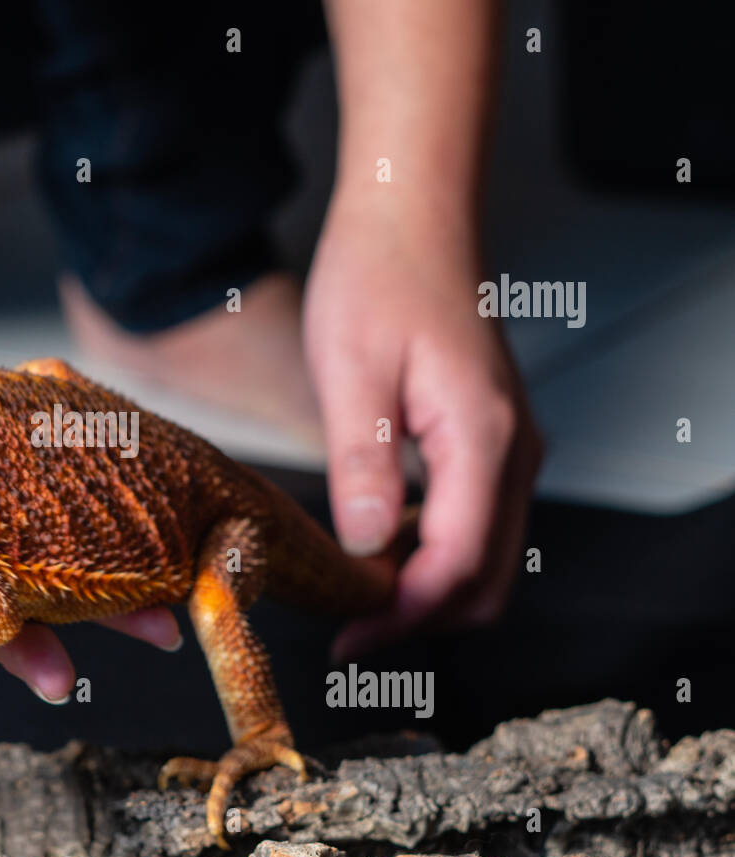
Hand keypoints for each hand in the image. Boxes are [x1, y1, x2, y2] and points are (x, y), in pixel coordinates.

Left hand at [303, 192, 541, 661]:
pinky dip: (432, 552)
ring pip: (485, 555)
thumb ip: (364, 464)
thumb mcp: (351, 371)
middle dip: (418, 618)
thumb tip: (365, 550)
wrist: (413, 213)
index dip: (401, 618)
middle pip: (485, 579)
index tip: (345, 640)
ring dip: (425, 589)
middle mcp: (513, 450)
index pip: (456, 568)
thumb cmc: (377, 276)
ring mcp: (509, 445)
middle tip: (345, 628)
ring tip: (350, 593)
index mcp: (481, 439)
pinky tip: (375, 544)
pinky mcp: (490, 437)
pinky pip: (475, 520)